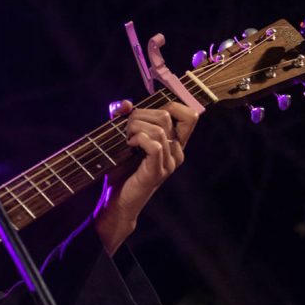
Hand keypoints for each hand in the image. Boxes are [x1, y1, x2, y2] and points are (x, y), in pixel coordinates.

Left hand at [94, 99, 198, 254]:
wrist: (115, 201)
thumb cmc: (119, 169)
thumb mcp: (121, 139)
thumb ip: (123, 118)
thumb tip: (125, 103)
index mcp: (174, 143)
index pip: (189, 115)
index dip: (169, 105)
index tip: (144, 113)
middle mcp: (177, 152)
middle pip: (166, 116)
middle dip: (139, 115)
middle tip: (125, 129)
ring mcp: (169, 163)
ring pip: (158, 129)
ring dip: (135, 128)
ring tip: (125, 139)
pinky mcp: (158, 172)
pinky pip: (154, 145)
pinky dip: (138, 139)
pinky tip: (129, 145)